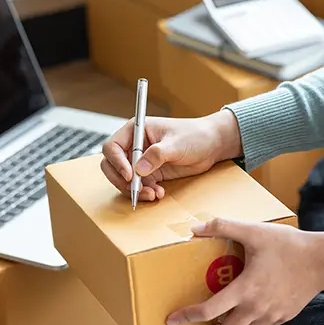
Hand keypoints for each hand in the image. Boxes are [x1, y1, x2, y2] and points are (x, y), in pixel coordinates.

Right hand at [101, 110, 241, 201]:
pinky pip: (138, 187)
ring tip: (153, 194)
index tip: (130, 175)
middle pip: (112, 165)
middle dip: (121, 180)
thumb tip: (138, 170)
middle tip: (136, 190)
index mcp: (135, 130)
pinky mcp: (150, 174)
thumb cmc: (195, 135)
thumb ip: (156, 155)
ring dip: (134, 190)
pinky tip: (159, 193)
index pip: (113, 147)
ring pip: (124, 180)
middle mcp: (134, 146)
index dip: (116, 162)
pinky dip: (145, 193)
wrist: (211, 145)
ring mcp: (141, 161)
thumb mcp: (176, 143)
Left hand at [166, 218, 323, 324]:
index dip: (187, 317)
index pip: (208, 312)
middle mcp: (256, 309)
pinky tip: (248, 308)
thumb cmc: (288, 245)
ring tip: (223, 318)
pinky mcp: (283, 317)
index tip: (172, 319)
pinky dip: (249, 324)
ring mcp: (271, 317)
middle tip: (201, 324)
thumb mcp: (253, 231)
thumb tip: (193, 228)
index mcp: (245, 290)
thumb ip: (222, 227)